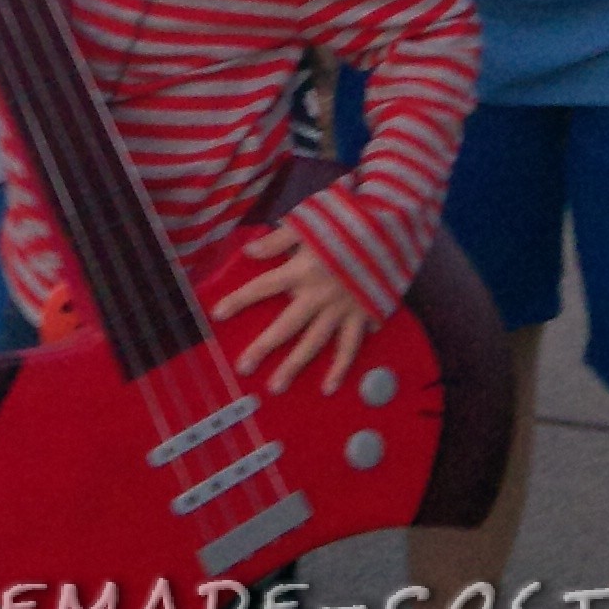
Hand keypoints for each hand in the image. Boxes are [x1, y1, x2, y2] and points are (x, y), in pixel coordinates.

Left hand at [211, 227, 376, 396]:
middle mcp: (318, 294)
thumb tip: (248, 252)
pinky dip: (341, 367)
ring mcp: (341, 309)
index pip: (263, 287)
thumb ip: (278, 240)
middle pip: (285, 325)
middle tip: (242, 368)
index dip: (239, 300)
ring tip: (275, 387)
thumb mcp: (309, 222)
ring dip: (294, 366)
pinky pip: (350, 346)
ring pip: (314, 343)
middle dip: (262, 347)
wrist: (391, 228)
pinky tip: (328, 387)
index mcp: (301, 269)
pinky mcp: (362, 316)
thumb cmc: (346, 221)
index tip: (217, 314)